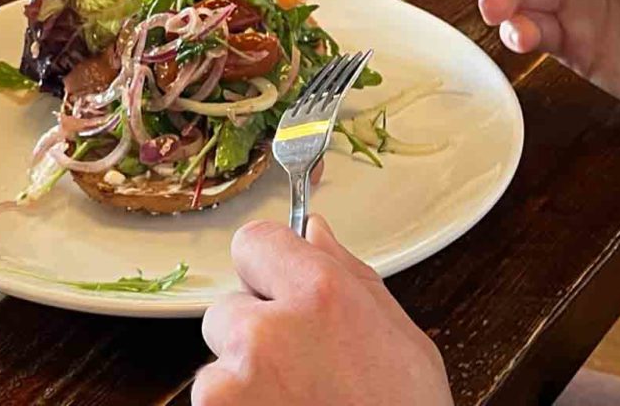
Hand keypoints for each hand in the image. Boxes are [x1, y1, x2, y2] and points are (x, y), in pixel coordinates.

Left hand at [195, 217, 450, 405]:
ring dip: (241, 388)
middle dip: (252, 340)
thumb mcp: (404, 341)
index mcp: (321, 294)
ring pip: (215, 369)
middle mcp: (269, 330)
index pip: (253, 242)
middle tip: (300, 376)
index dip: (266, 269)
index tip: (277, 292)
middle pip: (227, 310)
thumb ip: (351, 277)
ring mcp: (234, 383)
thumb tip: (315, 231)